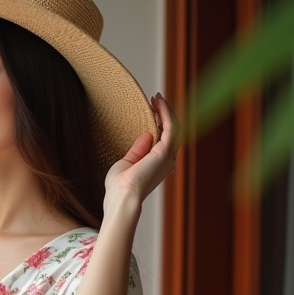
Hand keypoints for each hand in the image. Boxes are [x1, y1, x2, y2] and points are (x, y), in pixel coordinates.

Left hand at [104, 93, 177, 208]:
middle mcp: (167, 161)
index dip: (160, 122)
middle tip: (155, 99)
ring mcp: (168, 156)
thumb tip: (147, 134)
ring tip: (156, 98)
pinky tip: (158, 103)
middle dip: (165, 114)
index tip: (151, 109)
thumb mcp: (127, 163)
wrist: (122, 197)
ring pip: (173, 127)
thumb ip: (138, 150)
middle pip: (171, 131)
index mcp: (159, 165)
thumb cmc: (120, 186)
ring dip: (166, 111)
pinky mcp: (165, 151)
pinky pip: (170, 127)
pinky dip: (166, 113)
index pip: (164, 139)